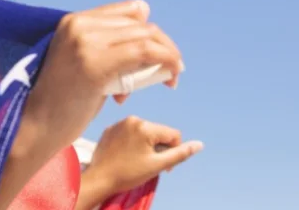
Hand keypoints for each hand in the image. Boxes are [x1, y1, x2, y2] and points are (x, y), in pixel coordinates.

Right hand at [0, 0, 182, 208]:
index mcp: (73, 20)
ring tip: (170, 78)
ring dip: (168, 55)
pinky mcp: (94, 64)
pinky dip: (166, 62)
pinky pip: (144, 53)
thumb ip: (108, 43)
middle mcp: (79, 25)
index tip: (158, 53)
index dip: (150, 31)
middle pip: (140, 24)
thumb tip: (145, 21)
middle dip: (163, 45)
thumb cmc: (62, 99)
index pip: (128, 10)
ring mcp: (85, 42)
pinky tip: (171, 79)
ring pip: (146, 36)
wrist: (37, 124)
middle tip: (172, 70)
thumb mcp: (83, 60)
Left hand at [75, 117, 203, 209]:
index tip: (163, 165)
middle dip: (159, 148)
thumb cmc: (129, 173)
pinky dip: (132, 142)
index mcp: (145, 127)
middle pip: (158, 132)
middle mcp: (132, 119)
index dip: (172, 151)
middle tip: (149, 164)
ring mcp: (119, 123)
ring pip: (144, 132)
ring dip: (146, 145)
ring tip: (136, 160)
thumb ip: (179, 154)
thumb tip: (199, 144)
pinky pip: (129, 132)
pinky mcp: (110, 129)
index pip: (172, 135)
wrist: (99, 178)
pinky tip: (125, 156)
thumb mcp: (157, 165)